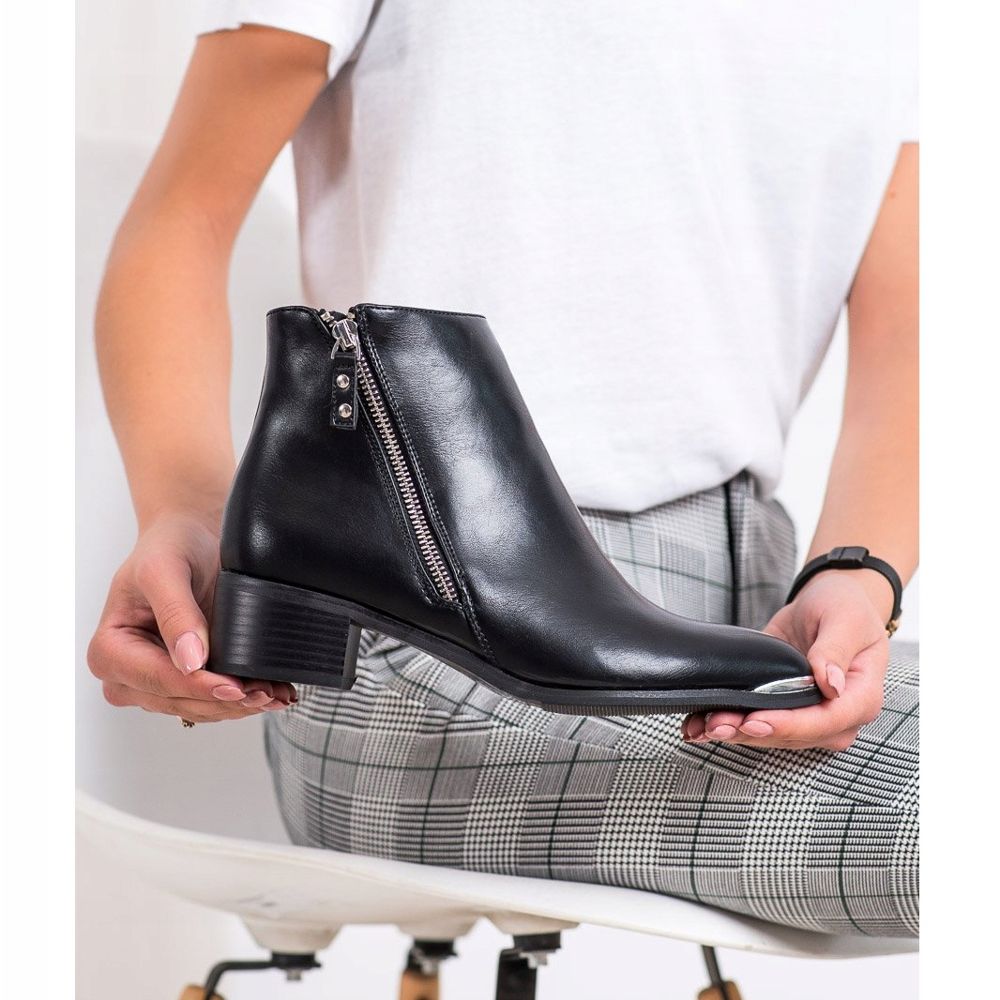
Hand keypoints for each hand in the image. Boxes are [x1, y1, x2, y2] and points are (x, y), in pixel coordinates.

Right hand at [88, 509, 295, 721]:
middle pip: (180, 700)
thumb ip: (175, 612)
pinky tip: (271, 693)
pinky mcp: (181, 682)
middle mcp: (125, 674)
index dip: (200, 687)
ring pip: (198, 708)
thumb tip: (190, 660)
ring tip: (275, 695)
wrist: (189, 539)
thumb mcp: (164, 569)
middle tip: (266, 693)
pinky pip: (210, 699)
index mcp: (109, 650)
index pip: (159, 680)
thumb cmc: (168, 548)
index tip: (235, 686)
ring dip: (238, 705)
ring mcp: (153, 683)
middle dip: (225, 700)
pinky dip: (241, 698)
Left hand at [683, 570, 890, 749]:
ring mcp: (810, 714)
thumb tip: (830, 684)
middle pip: (795, 735)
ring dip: (737, 733)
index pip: (826, 721)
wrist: (829, 601)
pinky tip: (702, 726)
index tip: (756, 721)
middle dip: (754, 732)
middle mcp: (837, 714)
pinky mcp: (784, 707)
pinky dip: (731, 724)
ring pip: (772, 735)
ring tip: (706, 725)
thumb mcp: (845, 619)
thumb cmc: (845, 606)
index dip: (789, 724)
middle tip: (719, 724)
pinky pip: (759, 721)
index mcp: (861, 696)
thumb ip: (836, 650)